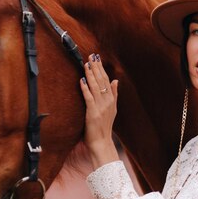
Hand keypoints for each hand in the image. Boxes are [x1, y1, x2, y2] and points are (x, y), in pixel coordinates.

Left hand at [80, 53, 118, 167]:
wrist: (101, 143)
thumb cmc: (103, 127)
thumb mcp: (112, 109)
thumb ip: (114, 94)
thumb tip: (115, 80)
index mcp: (111, 100)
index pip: (106, 80)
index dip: (101, 68)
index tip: (97, 58)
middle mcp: (107, 102)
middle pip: (102, 81)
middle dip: (96, 67)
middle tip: (91, 55)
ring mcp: (100, 107)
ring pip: (96, 87)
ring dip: (91, 74)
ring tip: (86, 63)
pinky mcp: (92, 113)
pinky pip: (89, 98)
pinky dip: (85, 88)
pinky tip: (82, 79)